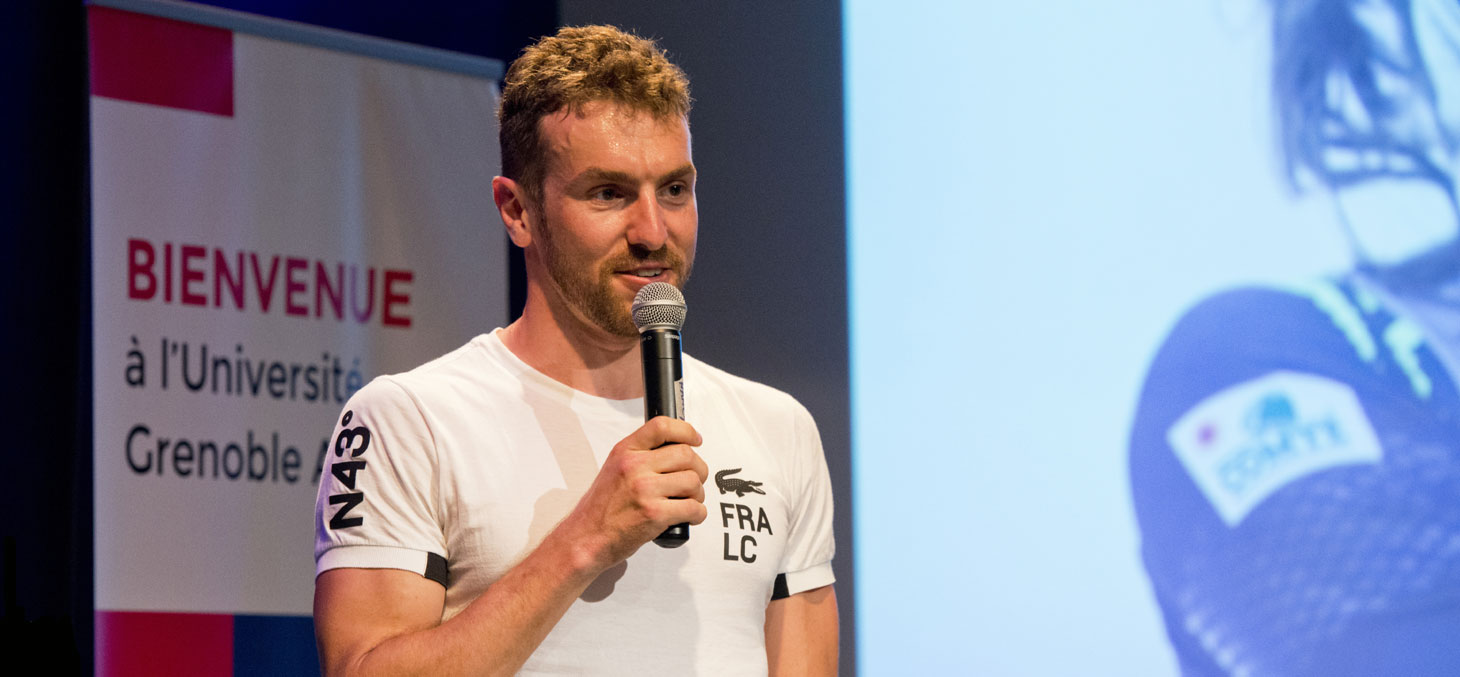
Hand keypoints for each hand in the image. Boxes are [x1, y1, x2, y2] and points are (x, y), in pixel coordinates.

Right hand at [557, 416, 708, 573]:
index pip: (662, 426)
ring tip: (689, 501)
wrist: (584, 538)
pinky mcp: (654, 514)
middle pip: (686, 454)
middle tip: (695, 480)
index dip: (686, 431)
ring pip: (692, 481)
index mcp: (624, 451)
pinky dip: (698, 513)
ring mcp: (644, 490)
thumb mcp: (614, 469)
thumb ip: (640, 457)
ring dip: (698, 493)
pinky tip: (689, 516)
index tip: (696, 440)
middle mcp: (634, 466)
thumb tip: (677, 451)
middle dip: (699, 468)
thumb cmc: (601, 509)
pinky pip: (693, 508)